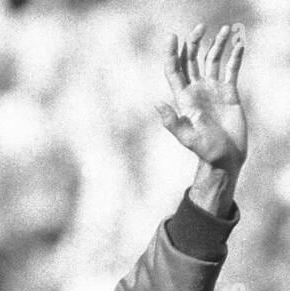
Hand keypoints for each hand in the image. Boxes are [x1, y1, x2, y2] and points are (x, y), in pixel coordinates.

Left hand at [158, 24, 245, 175]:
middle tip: (200, 27)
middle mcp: (196, 91)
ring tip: (226, 30)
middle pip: (192, 61)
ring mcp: (213, 90)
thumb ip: (173, 121)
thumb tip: (157, 103)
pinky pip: (232, 69)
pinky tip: (239, 45)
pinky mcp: (229, 92)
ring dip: (217, 44)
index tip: (172, 36)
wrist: (224, 156)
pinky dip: (235, 56)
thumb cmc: (204, 150)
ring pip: (212, 61)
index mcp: (183, 99)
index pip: (174, 71)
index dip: (171, 54)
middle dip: (194, 43)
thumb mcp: (186, 137)